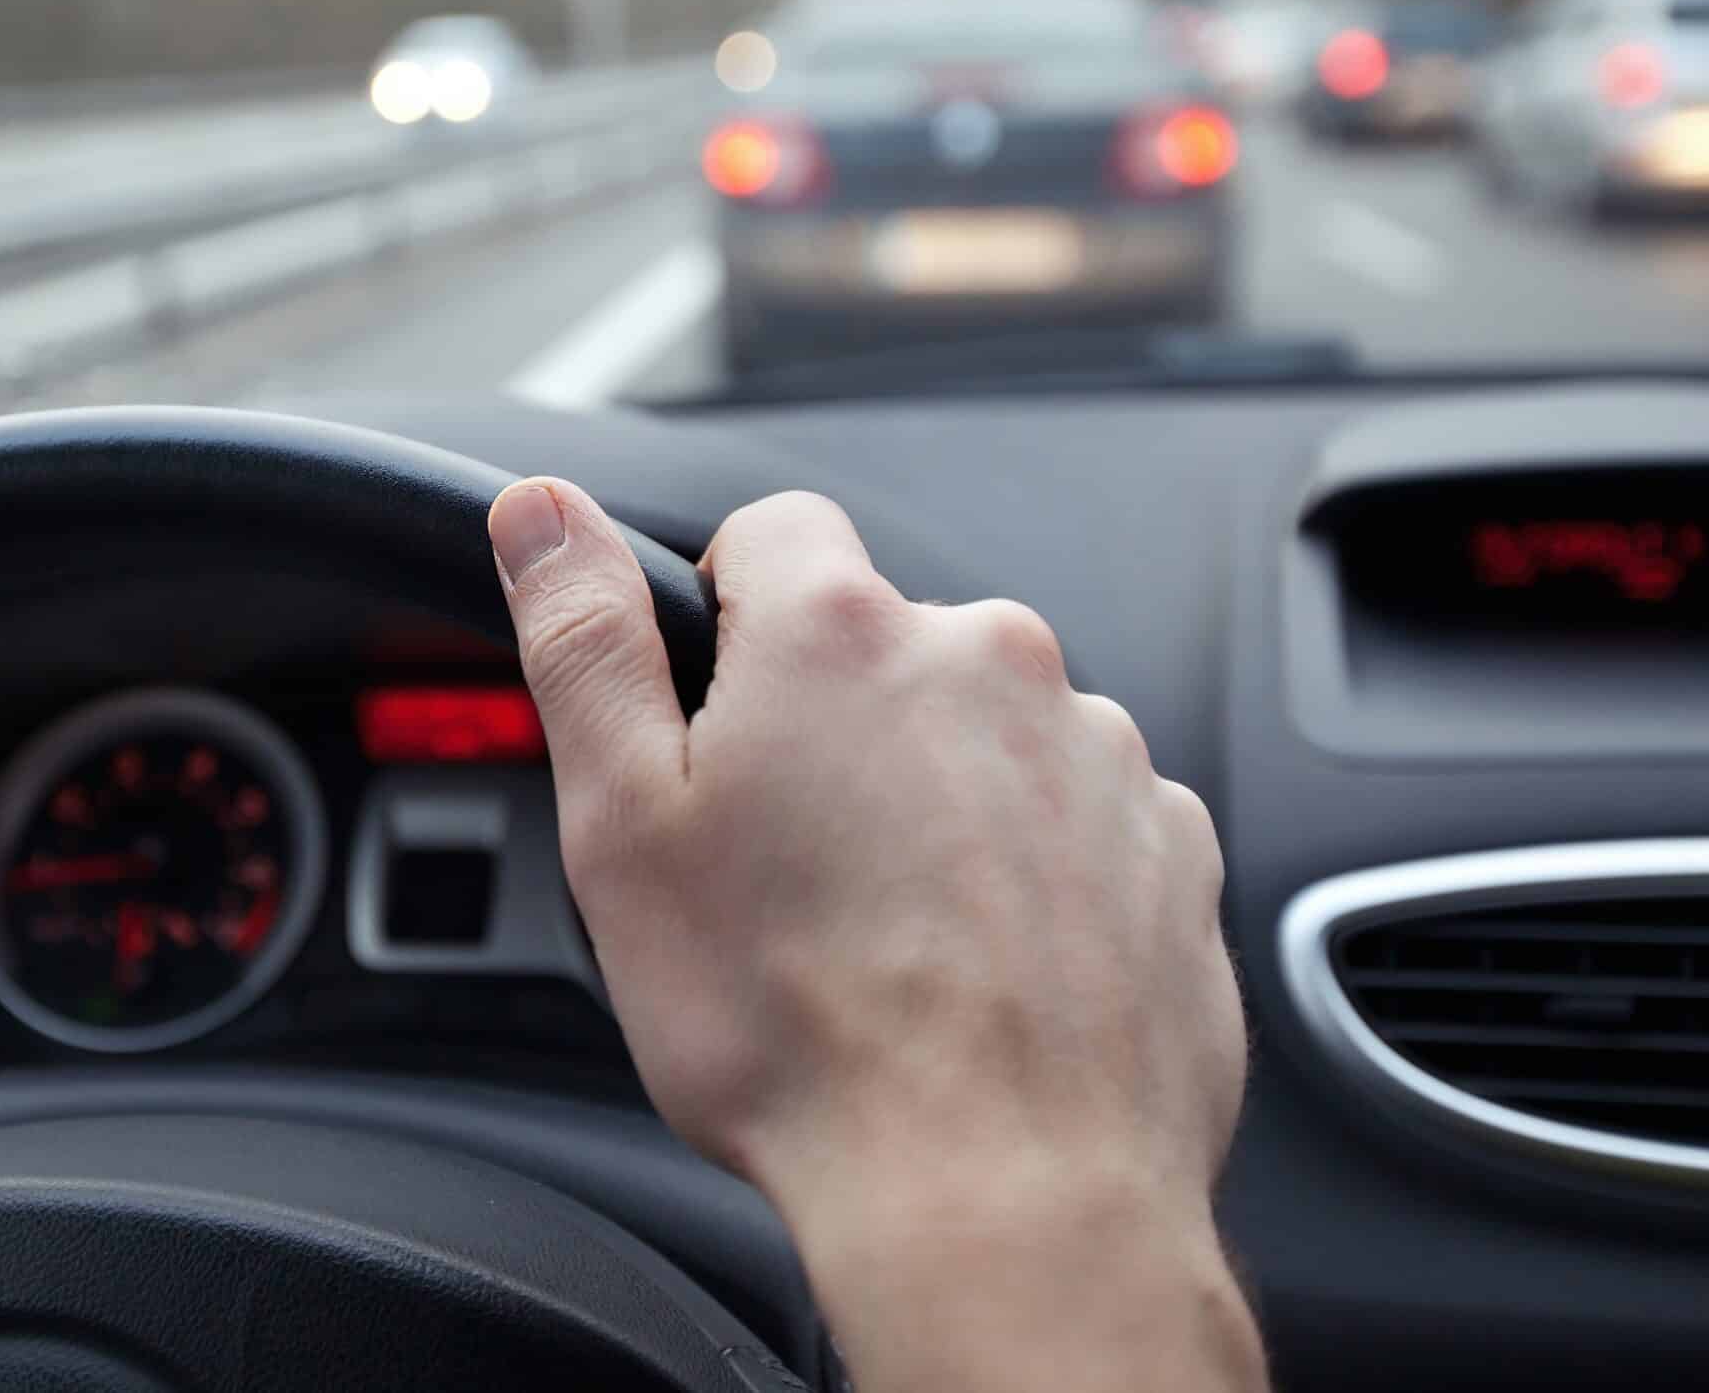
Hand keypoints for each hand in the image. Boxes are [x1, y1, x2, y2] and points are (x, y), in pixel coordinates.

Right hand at [489, 481, 1260, 1392]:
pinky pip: (1077, 821)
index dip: (723, 617)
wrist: (1002, 1197)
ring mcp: (1097, 751)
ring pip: (984, 735)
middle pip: (883, 644)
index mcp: (840, 635)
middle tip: (786, 868)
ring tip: (889, 941)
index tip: (715, 721)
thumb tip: (540, 512)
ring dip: (937, 800)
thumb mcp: (624, 825)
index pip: (771, 532)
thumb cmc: (800, 1033)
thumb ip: (583, 639)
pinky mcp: (1168, 845)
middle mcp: (990, 660)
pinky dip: (1031, 873)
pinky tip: (980, 971)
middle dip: (832, 728)